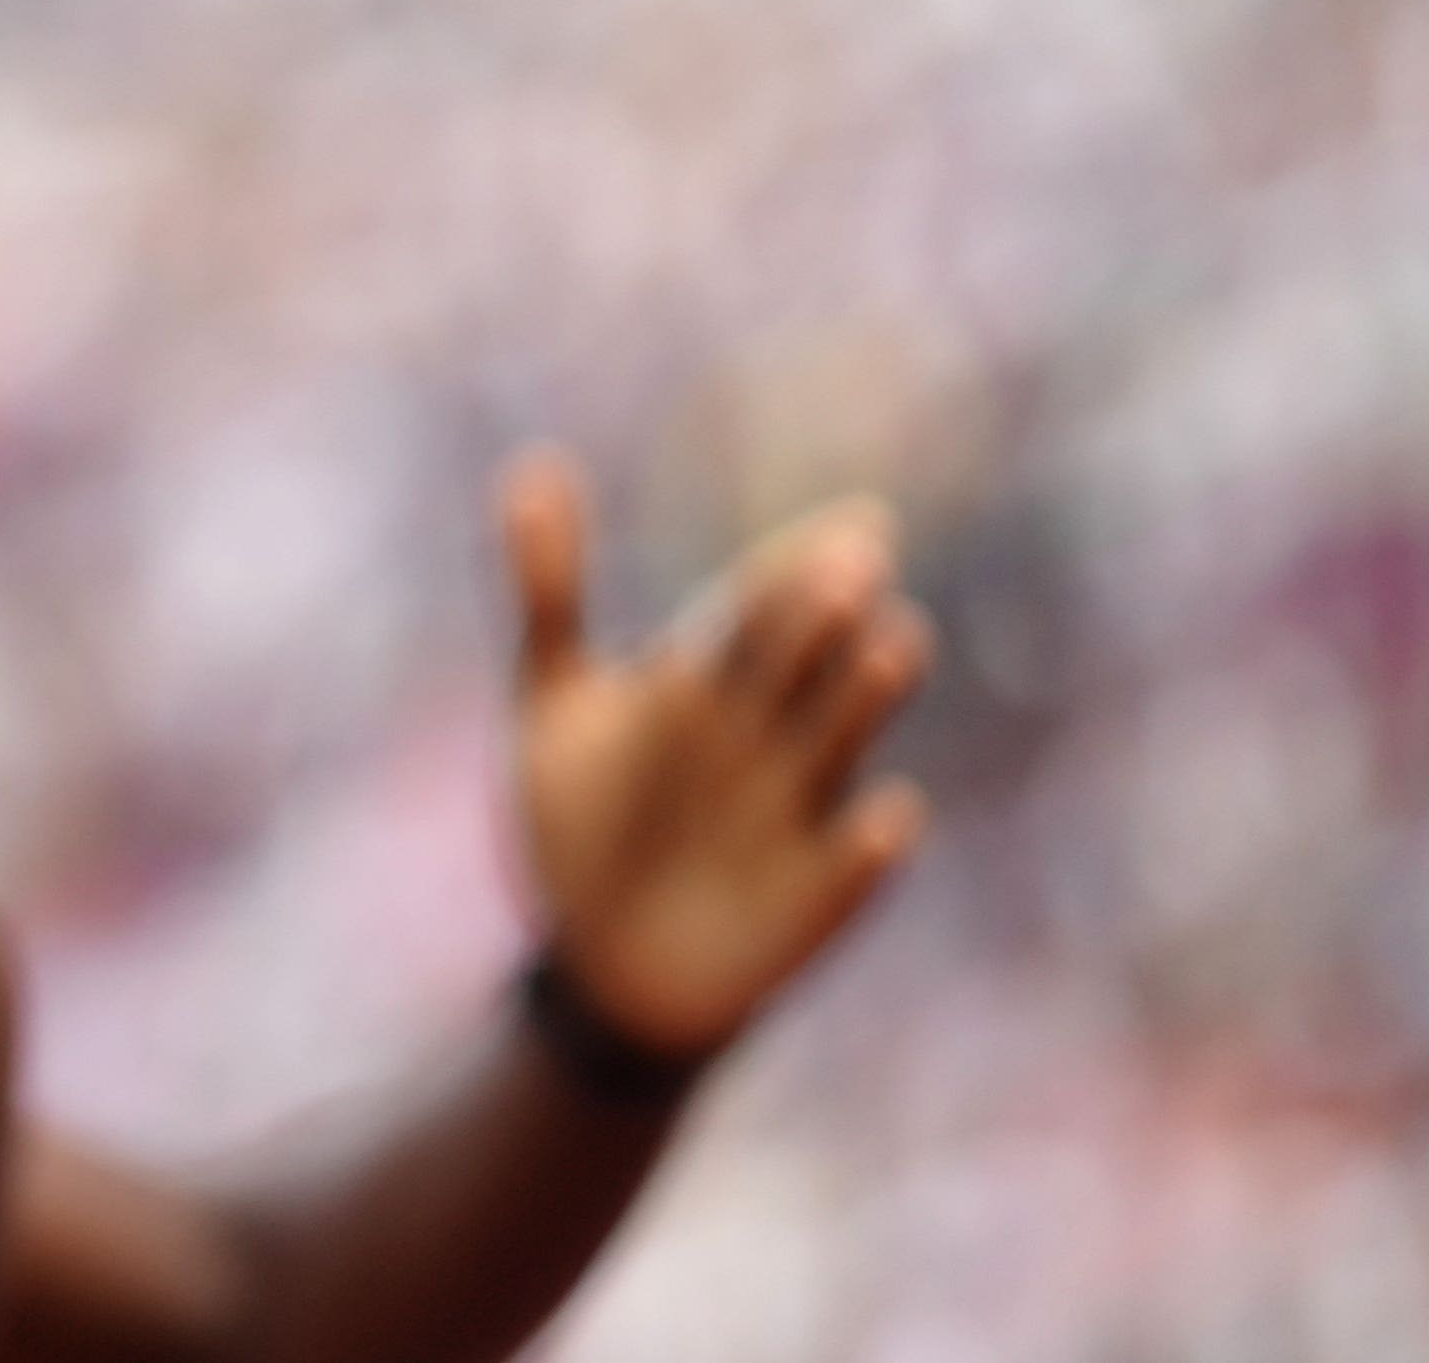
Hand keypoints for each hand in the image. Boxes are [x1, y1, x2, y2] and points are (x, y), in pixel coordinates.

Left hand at [501, 453, 924, 1069]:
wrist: (602, 965)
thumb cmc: (586, 820)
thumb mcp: (551, 699)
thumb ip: (552, 589)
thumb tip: (536, 463)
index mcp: (713, 678)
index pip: (764, 603)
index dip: (801, 561)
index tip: (856, 521)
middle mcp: (769, 735)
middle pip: (799, 663)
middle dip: (821, 618)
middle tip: (851, 567)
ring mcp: (798, 814)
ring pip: (839, 743)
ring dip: (866, 698)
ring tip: (893, 642)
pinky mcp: (815, 901)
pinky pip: (851, 868)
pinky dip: (868, 845)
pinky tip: (885, 815)